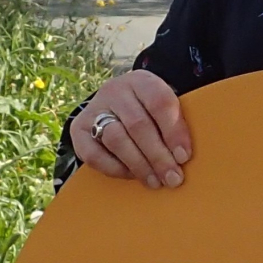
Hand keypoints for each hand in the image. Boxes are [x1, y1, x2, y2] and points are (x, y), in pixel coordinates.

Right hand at [71, 70, 192, 188]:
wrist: (116, 107)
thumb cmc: (149, 112)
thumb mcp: (163, 108)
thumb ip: (174, 124)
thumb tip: (183, 158)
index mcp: (142, 81)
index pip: (159, 102)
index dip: (174, 131)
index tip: (184, 156)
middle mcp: (115, 91)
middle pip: (138, 125)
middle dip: (158, 156)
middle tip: (173, 178)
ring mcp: (94, 109)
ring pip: (116, 139)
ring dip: (139, 165)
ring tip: (155, 181)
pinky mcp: (78, 129)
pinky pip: (94, 155)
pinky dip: (115, 168)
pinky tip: (133, 176)